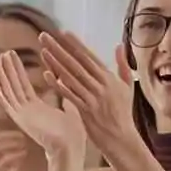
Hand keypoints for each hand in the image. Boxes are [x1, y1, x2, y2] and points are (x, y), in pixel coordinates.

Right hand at [0, 51, 88, 158]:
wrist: (70, 149)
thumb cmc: (73, 136)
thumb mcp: (70, 111)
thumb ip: (65, 98)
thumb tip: (68, 85)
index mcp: (37, 109)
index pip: (25, 87)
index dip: (19, 73)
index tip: (15, 58)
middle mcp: (27, 112)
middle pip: (15, 86)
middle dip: (10, 69)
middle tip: (5, 53)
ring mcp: (24, 116)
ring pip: (12, 91)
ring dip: (6, 75)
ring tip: (1, 59)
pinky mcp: (23, 119)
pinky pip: (9, 105)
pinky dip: (1, 96)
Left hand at [36, 32, 144, 157]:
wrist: (121, 138)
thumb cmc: (124, 112)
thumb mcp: (127, 86)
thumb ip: (123, 65)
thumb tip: (120, 45)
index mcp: (109, 78)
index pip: (89, 57)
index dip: (75, 44)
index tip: (63, 33)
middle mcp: (100, 85)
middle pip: (76, 63)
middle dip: (59, 48)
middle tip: (44, 36)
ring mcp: (92, 98)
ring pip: (71, 77)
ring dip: (55, 63)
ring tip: (43, 50)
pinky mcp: (85, 110)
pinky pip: (69, 95)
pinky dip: (58, 85)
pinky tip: (47, 75)